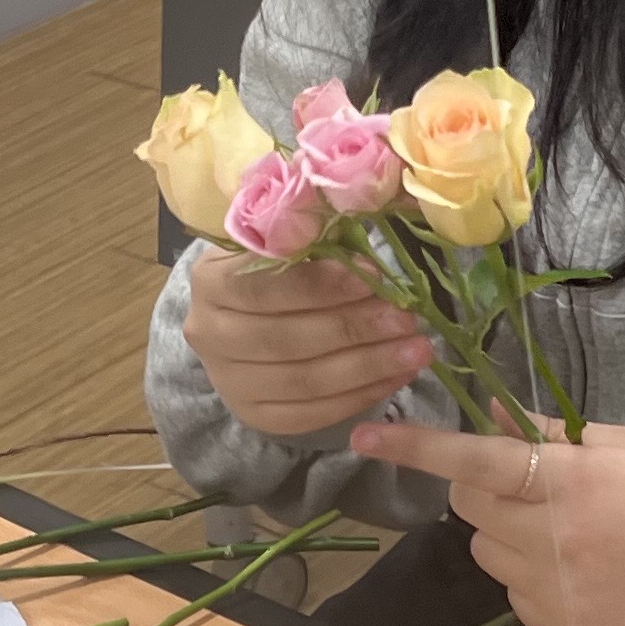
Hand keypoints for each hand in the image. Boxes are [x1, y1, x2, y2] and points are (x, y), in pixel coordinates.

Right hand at [181, 250, 432, 436]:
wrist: (241, 317)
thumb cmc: (275, 267)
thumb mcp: (286, 240)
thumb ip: (316, 234)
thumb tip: (372, 211)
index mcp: (211, 281)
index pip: (266, 288)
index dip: (322, 285)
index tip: (373, 274)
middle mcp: (209, 334)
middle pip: (287, 340)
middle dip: (354, 328)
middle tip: (406, 318)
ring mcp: (228, 381)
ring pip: (304, 381)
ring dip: (368, 366)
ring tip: (416, 350)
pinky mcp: (254, 414)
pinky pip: (312, 413)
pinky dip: (360, 396)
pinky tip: (397, 376)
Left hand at [348, 416, 624, 625]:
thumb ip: (551, 436)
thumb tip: (491, 415)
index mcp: (570, 482)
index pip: (474, 460)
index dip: (415, 447)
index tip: (364, 435)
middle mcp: (551, 541)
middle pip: (469, 508)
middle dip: (485, 489)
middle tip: (537, 485)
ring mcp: (554, 596)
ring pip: (486, 554)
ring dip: (508, 536)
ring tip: (573, 535)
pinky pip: (514, 597)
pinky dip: (532, 579)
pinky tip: (586, 574)